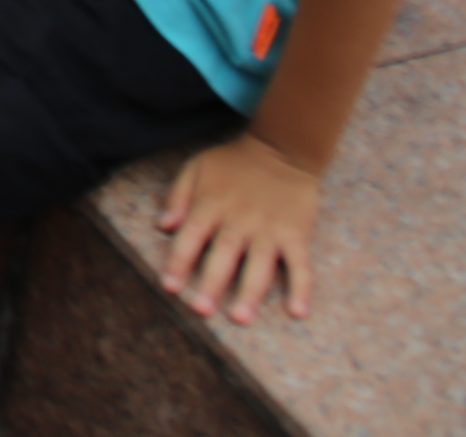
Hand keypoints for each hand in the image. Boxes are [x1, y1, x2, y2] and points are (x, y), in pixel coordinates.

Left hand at [155, 134, 325, 324]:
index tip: (169, 287)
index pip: (191, 236)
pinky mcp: (296, 234)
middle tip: (200, 310)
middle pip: (223, 254)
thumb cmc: (234, 161)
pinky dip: (301, 288)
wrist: (282, 147)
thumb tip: (164, 226)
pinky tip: (298, 312)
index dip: (178, 261)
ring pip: (259, 265)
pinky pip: (301, 265)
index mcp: (211, 205)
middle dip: (211, 283)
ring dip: (250, 292)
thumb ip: (178, 196)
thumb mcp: (197, 167)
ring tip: (241, 317)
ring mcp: (269, 229)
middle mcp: (239, 220)